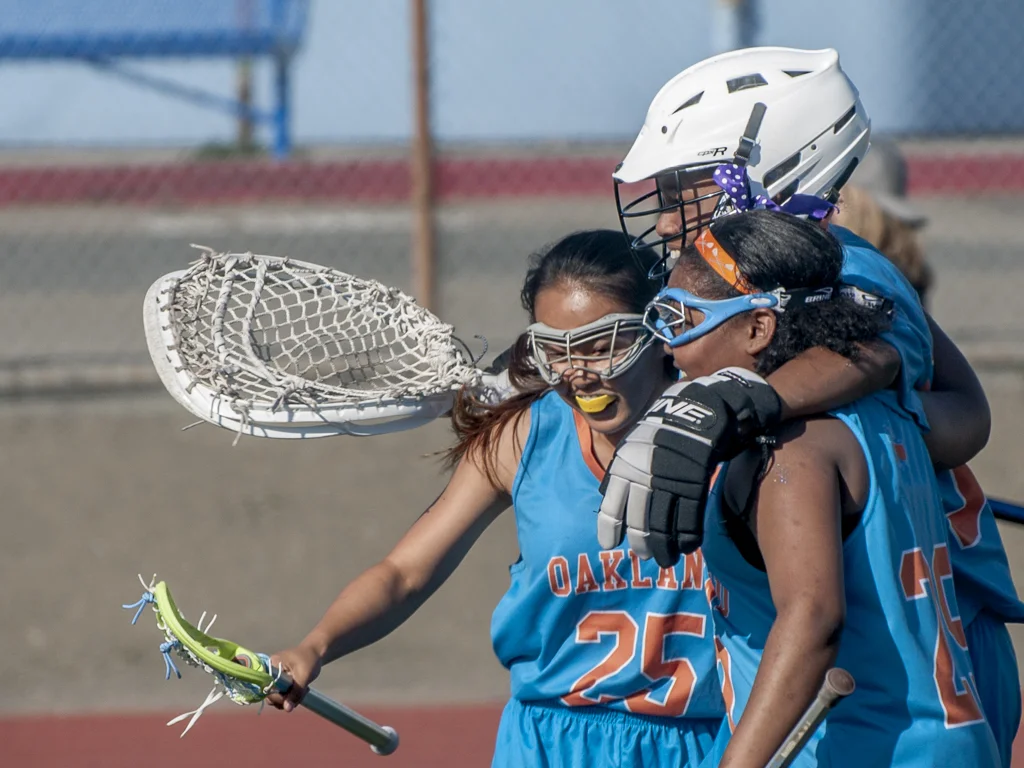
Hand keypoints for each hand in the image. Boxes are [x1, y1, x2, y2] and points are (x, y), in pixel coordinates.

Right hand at [264, 642, 323, 712]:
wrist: (316, 652)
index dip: (276, 696)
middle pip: (270, 695)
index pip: (266, 686)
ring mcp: (275, 678)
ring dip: (290, 699)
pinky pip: (282, 695)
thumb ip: (295, 693)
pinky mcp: (280, 682)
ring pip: (277, 697)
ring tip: (303, 691)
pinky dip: (292, 696)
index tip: (290, 697)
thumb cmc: (310, 660)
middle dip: (286, 699)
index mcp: (272, 665)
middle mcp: (270, 672)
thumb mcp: (304, 676)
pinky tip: (302, 691)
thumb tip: (287, 709)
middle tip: (300, 695)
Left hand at [596, 367, 781, 566]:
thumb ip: (621, 471)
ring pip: (663, 524)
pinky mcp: (695, 483)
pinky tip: (687, 546)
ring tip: (666, 559)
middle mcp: (645, 475)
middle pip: (639, 520)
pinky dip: (687, 536)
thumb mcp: (634, 445)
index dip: (610, 527)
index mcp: (626, 465)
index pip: (612, 504)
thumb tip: (605, 496)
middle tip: (644, 556)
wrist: (700, 409)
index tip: (609, 545)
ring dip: (664, 546)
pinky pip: (689, 518)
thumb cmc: (664, 430)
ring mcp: (670, 480)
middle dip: (641, 542)